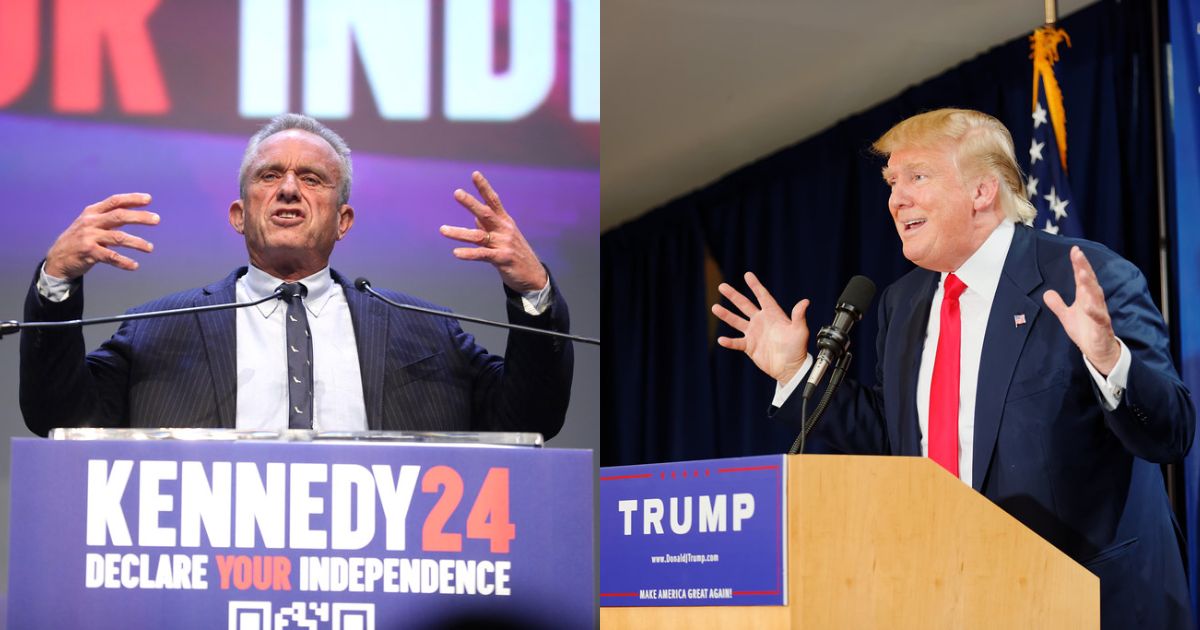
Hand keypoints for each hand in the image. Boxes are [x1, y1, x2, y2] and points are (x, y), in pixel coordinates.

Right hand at [44, 193, 159, 279]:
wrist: (57, 257)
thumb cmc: (80, 238)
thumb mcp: (91, 222)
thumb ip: (110, 217)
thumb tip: (136, 212)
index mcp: (92, 212)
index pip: (115, 201)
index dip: (132, 199)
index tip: (149, 199)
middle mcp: (91, 222)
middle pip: (119, 216)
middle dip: (140, 217)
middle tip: (157, 219)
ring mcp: (89, 237)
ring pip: (119, 238)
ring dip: (137, 242)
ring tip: (150, 248)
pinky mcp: (89, 252)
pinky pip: (111, 256)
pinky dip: (124, 262)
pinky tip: (134, 265)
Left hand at [439, 171, 547, 292]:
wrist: (533, 275)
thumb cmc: (515, 254)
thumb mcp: (504, 236)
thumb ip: (488, 226)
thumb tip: (474, 216)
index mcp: (505, 221)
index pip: (493, 201)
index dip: (484, 187)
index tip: (475, 174)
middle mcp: (505, 230)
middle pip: (486, 213)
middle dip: (471, 203)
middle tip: (457, 193)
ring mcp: (504, 244)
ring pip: (478, 236)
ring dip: (459, 233)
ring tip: (442, 229)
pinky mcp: (502, 259)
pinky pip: (482, 255)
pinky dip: (468, 253)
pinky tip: (456, 253)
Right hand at [711, 272, 810, 383]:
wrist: (790, 368)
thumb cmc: (797, 348)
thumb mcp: (800, 331)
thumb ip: (799, 316)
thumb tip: (805, 302)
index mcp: (773, 314)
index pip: (762, 296)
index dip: (755, 286)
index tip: (747, 275)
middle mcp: (761, 321)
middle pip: (744, 305)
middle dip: (733, 295)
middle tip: (722, 286)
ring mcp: (754, 333)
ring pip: (736, 321)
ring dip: (726, 315)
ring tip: (715, 308)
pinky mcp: (749, 346)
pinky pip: (736, 342)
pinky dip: (729, 342)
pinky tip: (721, 339)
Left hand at [1043, 246, 1121, 374]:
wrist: (1098, 351)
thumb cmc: (1085, 331)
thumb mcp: (1067, 317)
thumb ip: (1058, 304)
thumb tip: (1047, 293)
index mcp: (1086, 297)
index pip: (1082, 277)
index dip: (1079, 264)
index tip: (1075, 250)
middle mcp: (1094, 302)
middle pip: (1090, 282)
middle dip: (1084, 268)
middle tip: (1079, 255)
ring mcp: (1099, 313)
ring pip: (1096, 296)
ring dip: (1089, 285)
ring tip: (1082, 274)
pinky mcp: (1102, 327)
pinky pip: (1099, 318)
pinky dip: (1094, 311)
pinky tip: (1088, 305)